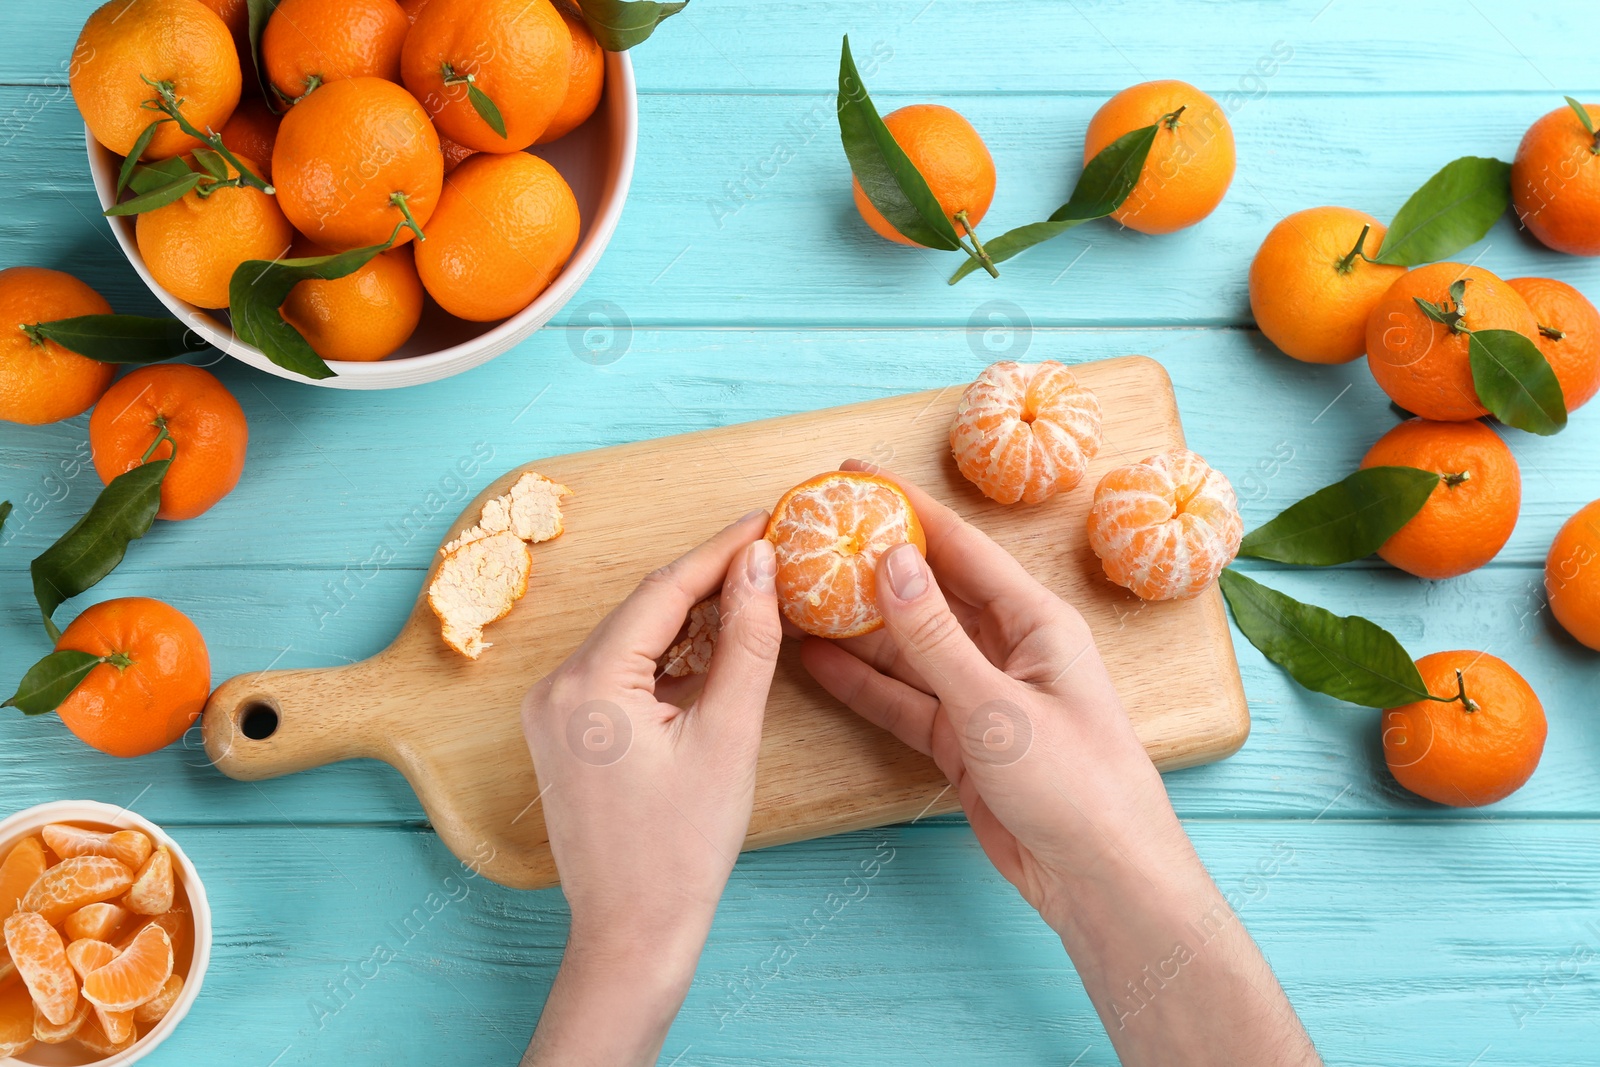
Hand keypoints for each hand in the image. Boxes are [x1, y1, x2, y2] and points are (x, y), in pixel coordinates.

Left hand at [520, 510, 780, 1066]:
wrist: (632, 935)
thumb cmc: (682, 849)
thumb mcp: (728, 735)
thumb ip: (746, 641)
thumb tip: (758, 565)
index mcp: (588, 682)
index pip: (664, 590)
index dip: (721, 551)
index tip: (767, 522)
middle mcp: (555, 686)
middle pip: (643, 609)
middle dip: (707, 580)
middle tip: (768, 554)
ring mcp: (552, 711)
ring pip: (632, 638)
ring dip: (688, 616)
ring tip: (751, 594)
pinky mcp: (562, 734)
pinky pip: (618, 671)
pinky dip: (665, 656)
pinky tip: (710, 648)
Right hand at [801, 460, 1188, 930]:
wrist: (1101, 879)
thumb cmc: (1077, 786)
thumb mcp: (996, 707)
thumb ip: (937, 637)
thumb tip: (893, 561)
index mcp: (1036, 622)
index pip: (960, 548)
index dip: (907, 508)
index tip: (854, 475)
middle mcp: (1008, 648)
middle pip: (928, 593)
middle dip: (872, 564)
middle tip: (812, 533)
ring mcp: (983, 695)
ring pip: (908, 647)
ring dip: (857, 625)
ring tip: (797, 595)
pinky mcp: (963, 739)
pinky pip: (904, 698)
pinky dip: (863, 683)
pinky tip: (818, 660)